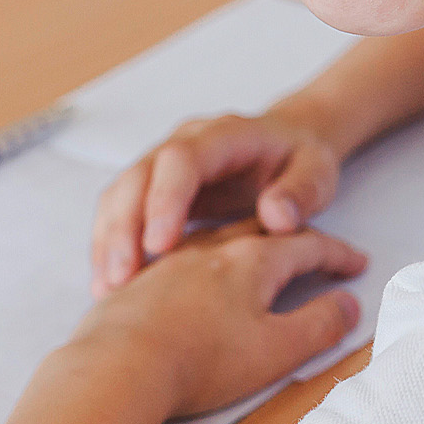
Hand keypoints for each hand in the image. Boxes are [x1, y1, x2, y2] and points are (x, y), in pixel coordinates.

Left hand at [69, 221, 367, 418]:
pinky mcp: (141, 278)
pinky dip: (198, 248)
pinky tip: (190, 262)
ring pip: (216, 232)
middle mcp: (213, 248)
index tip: (355, 264)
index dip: (336, 255)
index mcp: (253, 258)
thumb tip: (348, 306)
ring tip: (253, 245)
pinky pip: (177, 248)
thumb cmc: (200, 359)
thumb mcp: (276, 349)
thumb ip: (319, 324)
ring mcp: (173, 259)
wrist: (119, 366)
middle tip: (315, 250)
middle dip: (294, 237)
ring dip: (242, 235)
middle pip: (263, 230)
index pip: (307, 246)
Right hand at [92, 112, 344, 291]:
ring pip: (120, 194)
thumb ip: (300, 192)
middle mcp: (184, 143)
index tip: (160, 245)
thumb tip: (276, 218)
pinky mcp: (151, 189)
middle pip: (138, 176)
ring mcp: (162, 164)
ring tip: (107, 288)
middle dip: (125, 226)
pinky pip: (119, 213)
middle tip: (121, 276)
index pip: (182, 159)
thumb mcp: (316, 172)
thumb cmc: (302, 162)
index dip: (166, 200)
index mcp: (224, 135)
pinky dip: (109, 247)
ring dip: (109, 240)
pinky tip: (107, 284)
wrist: (288, 145)